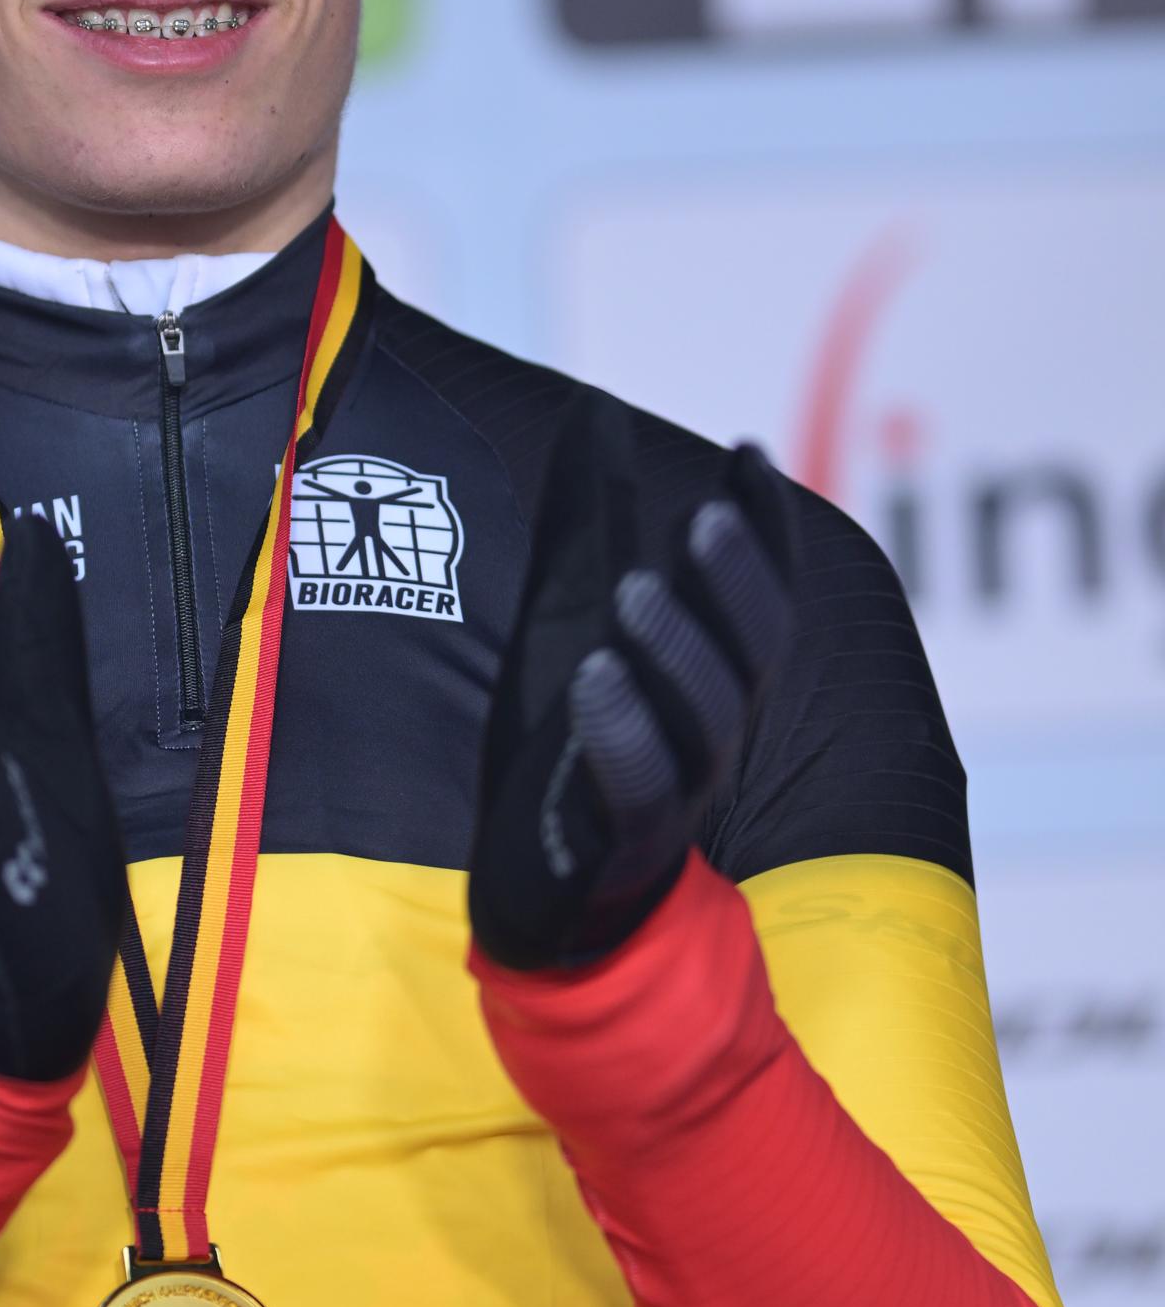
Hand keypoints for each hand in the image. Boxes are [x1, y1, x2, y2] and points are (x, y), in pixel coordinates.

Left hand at [469, 394, 795, 973]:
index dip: (763, 530)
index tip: (749, 454)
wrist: (544, 898)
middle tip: (703, 516)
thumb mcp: (571, 618)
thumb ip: (591, 524)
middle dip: (731, 584)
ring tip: (635, 589)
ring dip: (674, 651)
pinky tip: (594, 679)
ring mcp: (677, 792)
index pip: (759, 599)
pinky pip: (638, 788)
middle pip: (748, 654)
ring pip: (701, 720)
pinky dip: (622, 731)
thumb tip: (600, 408)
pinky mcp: (621, 845)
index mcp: (713, 678)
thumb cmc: (574, 743)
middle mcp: (713, 732)